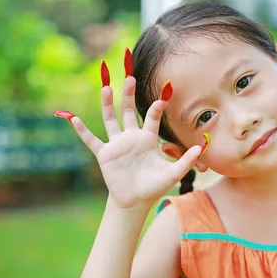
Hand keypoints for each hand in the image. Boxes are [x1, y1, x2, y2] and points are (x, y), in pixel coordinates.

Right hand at [55, 48, 208, 209]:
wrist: (135, 201)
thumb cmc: (154, 186)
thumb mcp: (173, 173)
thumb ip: (187, 160)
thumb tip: (202, 146)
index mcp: (148, 138)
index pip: (152, 117)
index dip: (158, 106)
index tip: (164, 93)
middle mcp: (131, 137)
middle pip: (129, 111)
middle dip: (129, 94)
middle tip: (130, 76)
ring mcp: (117, 144)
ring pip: (110, 119)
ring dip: (107, 104)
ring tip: (107, 86)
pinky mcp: (105, 154)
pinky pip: (92, 140)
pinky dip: (82, 130)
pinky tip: (73, 118)